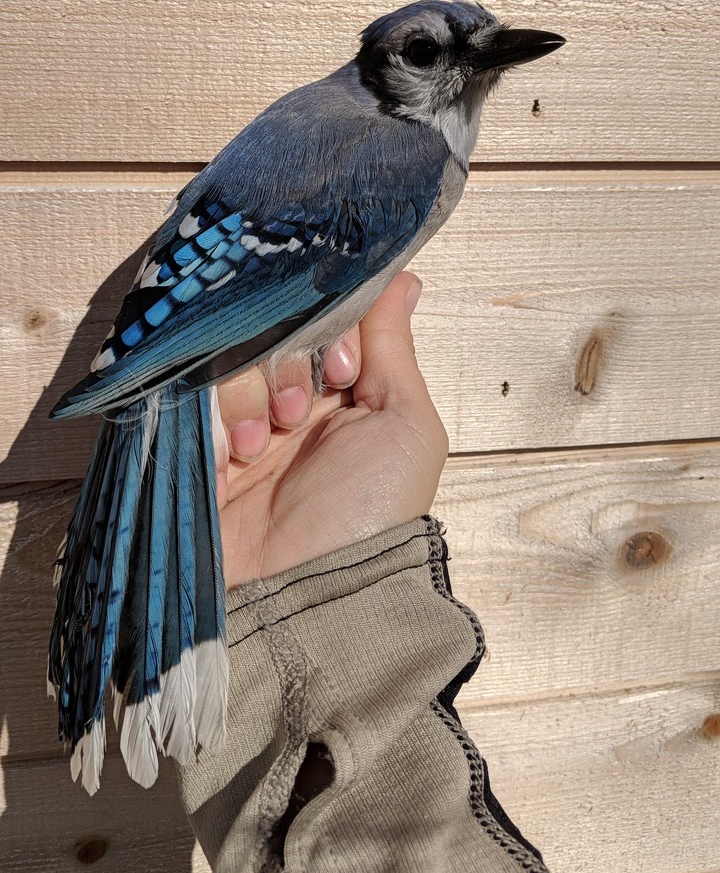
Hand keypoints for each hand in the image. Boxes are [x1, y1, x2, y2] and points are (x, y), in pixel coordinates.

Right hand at [216, 272, 448, 586]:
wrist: (309, 596)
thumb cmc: (373, 516)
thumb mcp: (406, 426)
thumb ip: (393, 346)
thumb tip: (402, 276)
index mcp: (344, 394)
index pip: (323, 319)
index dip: (330, 330)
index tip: (343, 370)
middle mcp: (290, 403)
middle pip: (272, 332)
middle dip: (286, 364)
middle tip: (297, 414)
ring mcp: (241, 425)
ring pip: (229, 358)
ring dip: (249, 395)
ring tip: (262, 445)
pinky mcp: (196, 448)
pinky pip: (190, 396)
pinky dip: (215, 419)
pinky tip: (235, 455)